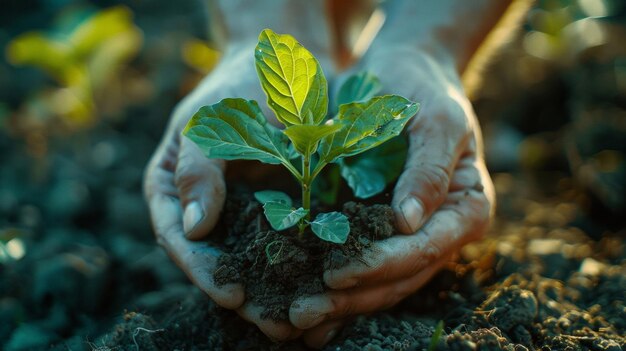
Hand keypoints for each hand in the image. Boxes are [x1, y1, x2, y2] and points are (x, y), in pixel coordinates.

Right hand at [144, 39, 335, 341]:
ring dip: (279, 295)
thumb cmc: (238, 87)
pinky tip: (328, 292)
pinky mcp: (282, 214)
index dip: (205, 272)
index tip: (233, 295)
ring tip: (305, 323)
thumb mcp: (211, 119)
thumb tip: (192, 230)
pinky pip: (291, 248)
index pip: (180, 241)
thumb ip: (198, 169)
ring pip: (257, 264)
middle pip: (220, 263)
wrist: (286, 70)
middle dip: (248, 297)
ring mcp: (245, 215)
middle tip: (277, 325)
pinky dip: (306, 271)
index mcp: (174, 192)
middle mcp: (207, 212)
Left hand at [288, 47, 495, 346]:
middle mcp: (441, 231)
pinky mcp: (380, 229)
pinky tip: (303, 304)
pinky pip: (360, 264)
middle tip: (301, 313)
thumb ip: (429, 170)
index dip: (380, 265)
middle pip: (399, 277)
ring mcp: (411, 235)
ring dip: (338, 303)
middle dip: (352, 297)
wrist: (405, 72)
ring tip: (294, 318)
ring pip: (378, 282)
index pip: (425, 249)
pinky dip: (334, 287)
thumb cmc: (426, 89)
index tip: (335, 273)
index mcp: (466, 208)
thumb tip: (408, 224)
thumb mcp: (437, 119)